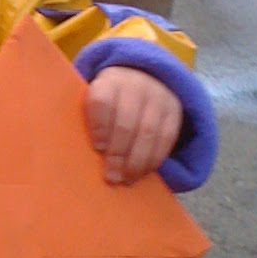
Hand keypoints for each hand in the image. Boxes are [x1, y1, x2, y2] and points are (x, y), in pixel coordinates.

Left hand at [84, 65, 181, 185]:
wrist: (142, 77)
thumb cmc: (109, 100)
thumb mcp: (96, 98)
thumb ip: (89, 119)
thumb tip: (82, 155)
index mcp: (109, 82)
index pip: (103, 101)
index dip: (100, 126)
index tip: (98, 148)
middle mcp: (135, 86)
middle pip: (127, 121)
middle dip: (119, 153)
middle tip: (111, 176)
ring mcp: (157, 97)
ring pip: (148, 132)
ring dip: (137, 161)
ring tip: (126, 179)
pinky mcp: (174, 110)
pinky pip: (166, 137)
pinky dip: (154, 159)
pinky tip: (143, 172)